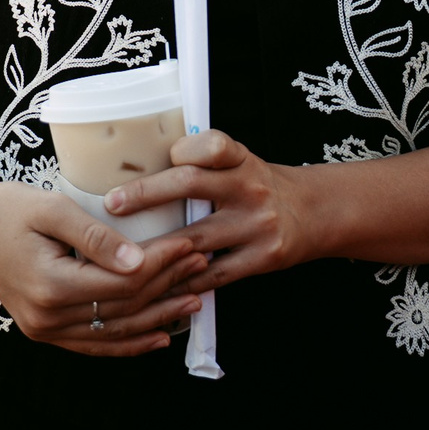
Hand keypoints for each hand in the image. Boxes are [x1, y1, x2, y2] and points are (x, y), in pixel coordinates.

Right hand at [0, 182, 205, 356]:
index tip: (189, 242)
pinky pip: (95, 344)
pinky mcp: (45, 331)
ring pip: (115, 332)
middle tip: (202, 263)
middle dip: (168, 285)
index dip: (162, 264)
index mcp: (50, 285)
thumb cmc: (8, 208)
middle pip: (124, 308)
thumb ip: (96, 236)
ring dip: (158, 317)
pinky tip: (159, 336)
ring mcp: (45, 330)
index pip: (123, 281)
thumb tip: (138, 262)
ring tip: (194, 299)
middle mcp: (47, 317)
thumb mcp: (52, 208)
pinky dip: (129, 343)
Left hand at [102, 130, 314, 292]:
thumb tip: (136, 165)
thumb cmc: (258, 185)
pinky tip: (158, 284)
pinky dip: (183, 280)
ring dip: (155, 249)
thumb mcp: (239, 162)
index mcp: (242, 157)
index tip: (147, 160)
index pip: (210, 145)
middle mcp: (250, 186)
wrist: (315, 213)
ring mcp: (257, 224)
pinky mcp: (263, 257)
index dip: (179, 151)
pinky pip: (214, 274)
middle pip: (192, 183)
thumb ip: (201, 164)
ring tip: (121, 255)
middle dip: (147, 193)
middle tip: (113, 203)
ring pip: (195, 238)